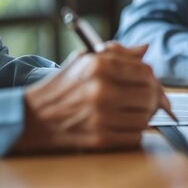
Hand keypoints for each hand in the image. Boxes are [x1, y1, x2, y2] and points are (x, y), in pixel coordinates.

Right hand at [15, 43, 165, 151]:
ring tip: (130, 111)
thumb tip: (145, 49)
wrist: (34, 117)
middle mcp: (101, 90)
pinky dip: (133, 132)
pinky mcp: (101, 139)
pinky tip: (121, 125)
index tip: (150, 82)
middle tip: (147, 99)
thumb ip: (117, 53)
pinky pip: (135, 137)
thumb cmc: (63, 87)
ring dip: (143, 116)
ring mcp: (101, 117)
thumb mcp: (84, 60)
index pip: (144, 71)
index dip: (151, 78)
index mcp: (98, 66)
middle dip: (153, 98)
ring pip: (145, 118)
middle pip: (149, 95)